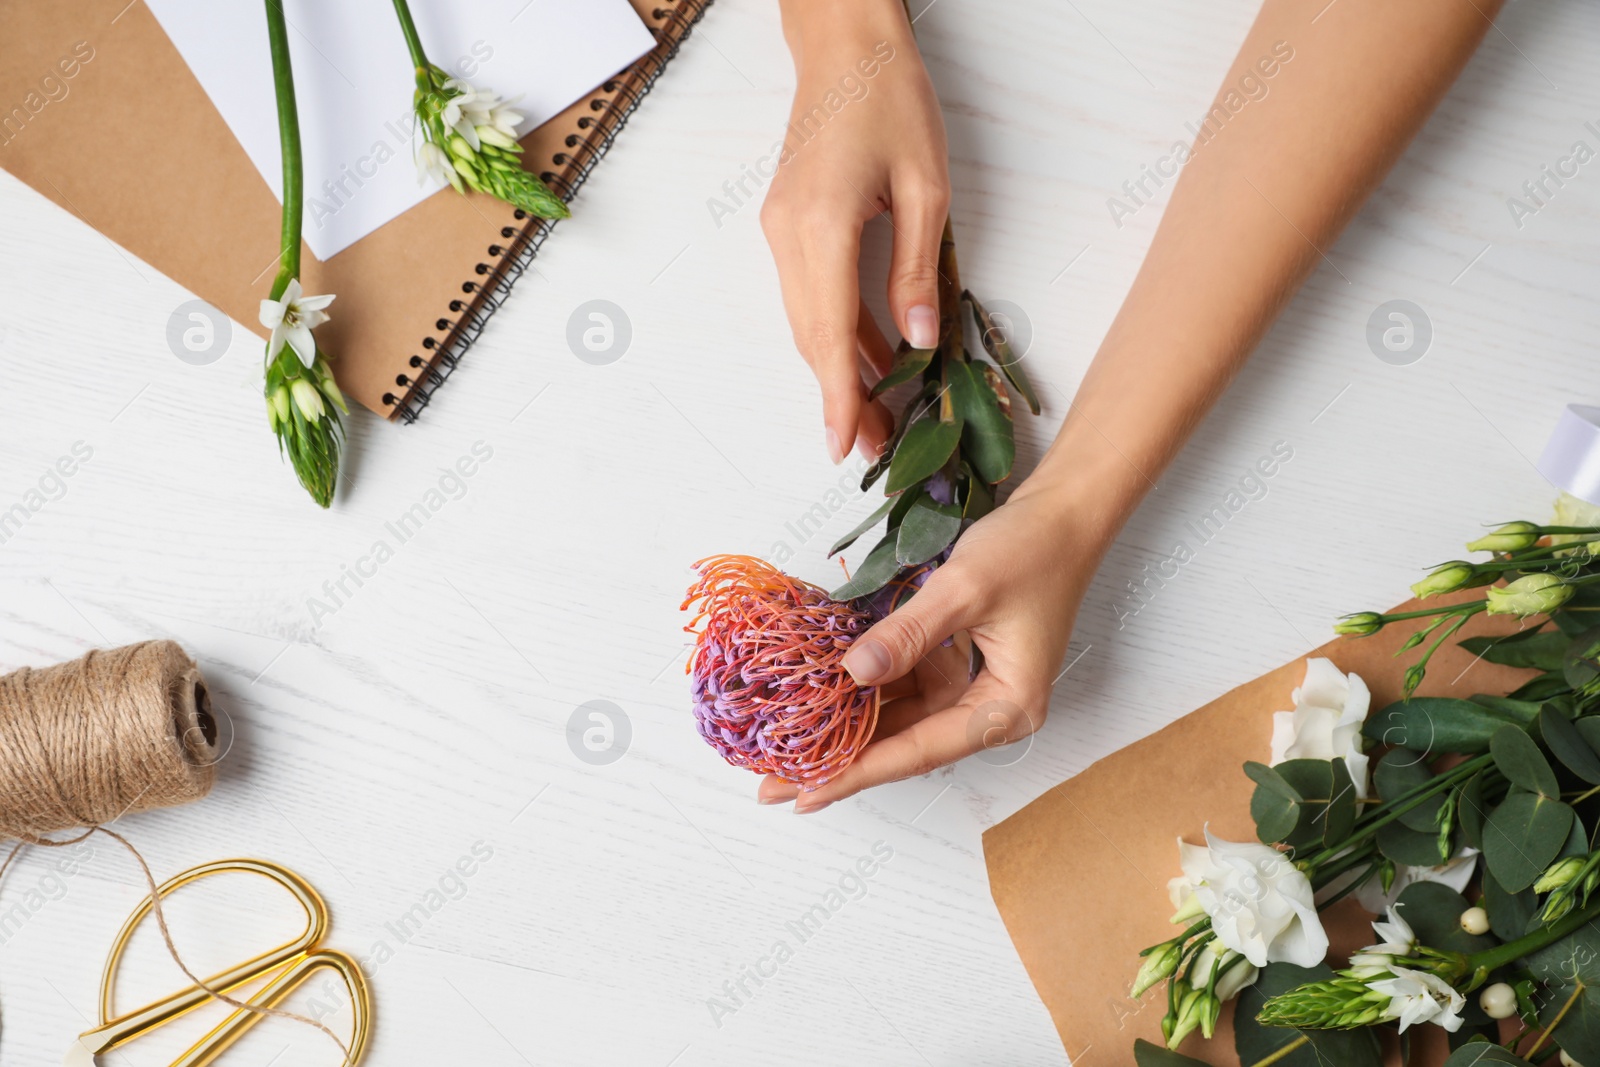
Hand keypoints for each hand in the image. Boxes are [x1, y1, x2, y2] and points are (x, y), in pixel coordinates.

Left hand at [756, 473, 1102, 812]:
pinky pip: (906, 685)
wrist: (1065, 512)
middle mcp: (991, 708)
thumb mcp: (963, 589)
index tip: (805, 793)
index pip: (920, 749)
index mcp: (1007, 707)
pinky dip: (866, 686)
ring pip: (901, 717)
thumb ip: (906, 635)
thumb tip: (853, 673)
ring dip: (848, 725)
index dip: (858, 772)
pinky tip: (821, 694)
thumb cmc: (1031, 549)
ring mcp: (973, 685)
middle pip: (906, 743)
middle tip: (774, 783)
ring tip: (787, 745)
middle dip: (842, 760)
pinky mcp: (959, 662)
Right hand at [763, 0, 949, 463]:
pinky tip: (870, 356)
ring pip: (807, 321)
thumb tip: (917, 337)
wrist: (842, 44)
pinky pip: (810, 294)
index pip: (830, 333)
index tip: (843, 445)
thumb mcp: (926, 186)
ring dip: (839, 370)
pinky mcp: (786, 224)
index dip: (839, 396)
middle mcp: (787, 236)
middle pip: (812, 338)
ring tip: (873, 416)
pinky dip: (837, 332)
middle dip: (840, 397)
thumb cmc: (889, 99)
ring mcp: (779, 231)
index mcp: (822, 226)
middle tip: (870, 448)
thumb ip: (916, 267)